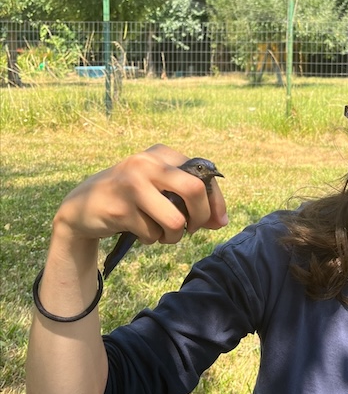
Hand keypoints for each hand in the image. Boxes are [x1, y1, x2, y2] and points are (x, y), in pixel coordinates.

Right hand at [53, 144, 227, 250]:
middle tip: (192, 228)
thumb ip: (190, 201)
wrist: (82, 206)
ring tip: (162, 233)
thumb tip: (220, 221)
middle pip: (194, 190)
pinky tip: (139, 231)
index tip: (217, 220)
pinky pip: (152, 233)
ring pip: (175, 220)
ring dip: (173, 236)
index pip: (203, 174)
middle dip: (200, 217)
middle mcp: (147, 163)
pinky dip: (151, 239)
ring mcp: (132, 184)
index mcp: (161, 154)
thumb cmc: (131, 197)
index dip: (216, 201)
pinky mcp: (120, 208)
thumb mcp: (159, 189)